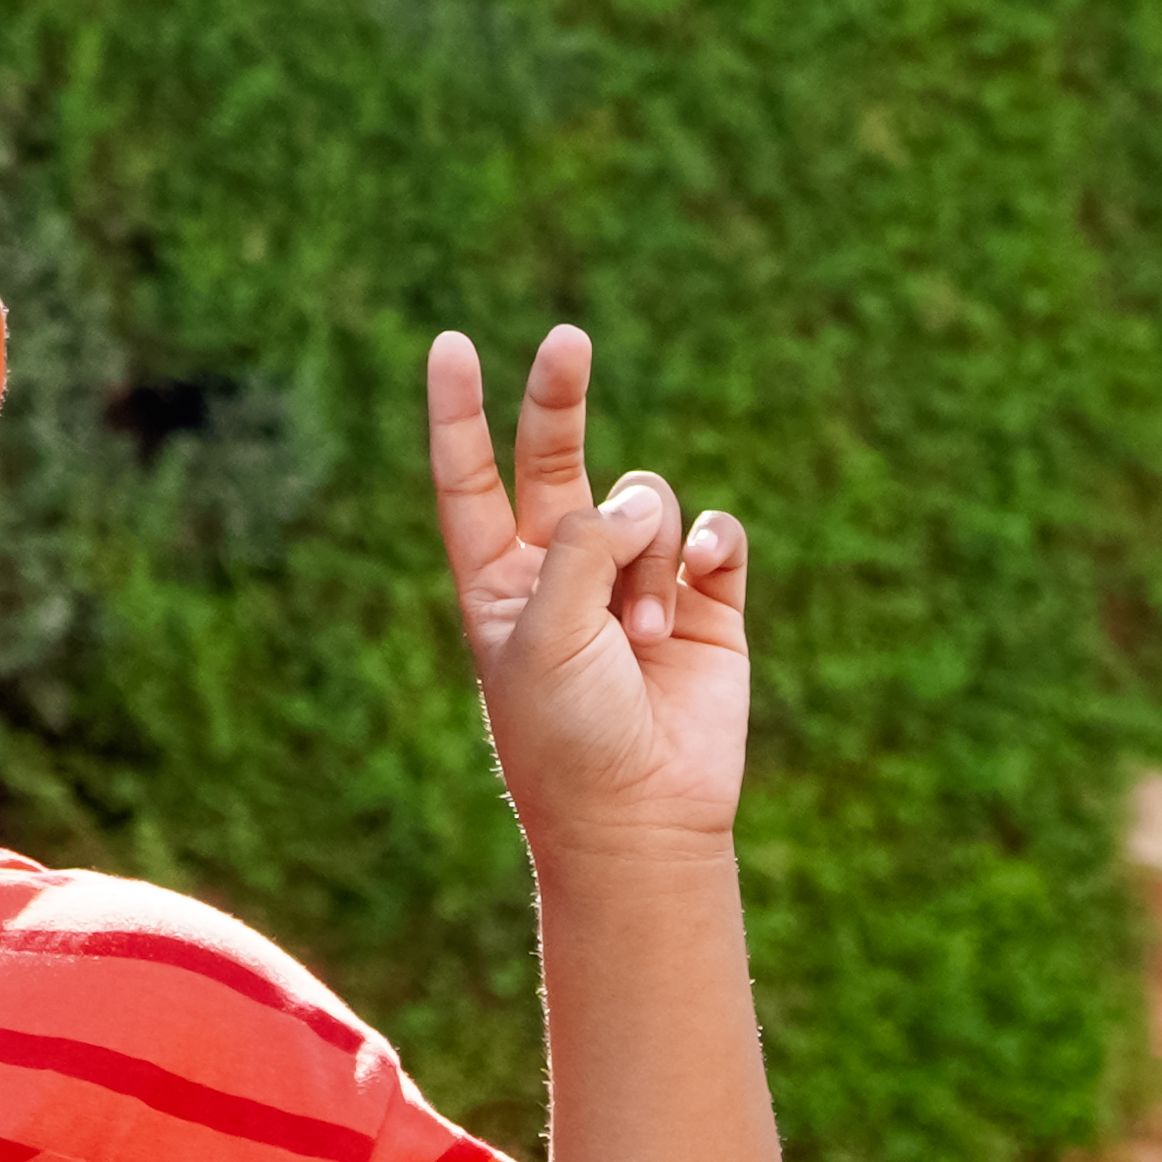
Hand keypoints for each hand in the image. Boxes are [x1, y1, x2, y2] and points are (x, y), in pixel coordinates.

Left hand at [428, 326, 750, 872]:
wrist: (643, 821)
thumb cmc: (569, 740)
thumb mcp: (543, 636)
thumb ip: (579, 548)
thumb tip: (638, 499)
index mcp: (499, 585)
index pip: (470, 482)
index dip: (459, 415)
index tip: (450, 345)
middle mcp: (565, 575)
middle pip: (557, 459)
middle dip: (560, 399)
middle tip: (566, 339)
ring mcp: (636, 585)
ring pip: (647, 503)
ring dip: (646, 557)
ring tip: (643, 635)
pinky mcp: (706, 602)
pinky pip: (711, 533)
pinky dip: (705, 547)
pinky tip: (698, 579)